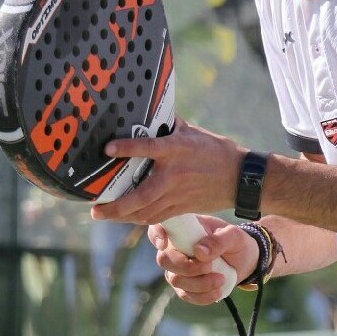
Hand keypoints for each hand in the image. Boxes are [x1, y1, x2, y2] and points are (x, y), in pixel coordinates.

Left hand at [90, 118, 242, 224]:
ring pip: (145, 212)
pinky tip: (128, 218)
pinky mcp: (182, 207)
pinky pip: (156, 217)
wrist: (240, 178)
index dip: (126, 147)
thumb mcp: (193, 133)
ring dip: (123, 216)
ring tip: (105, 214)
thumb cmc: (216, 151)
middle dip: (115, 206)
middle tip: (96, 208)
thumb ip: (170, 127)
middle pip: (140, 196)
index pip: (147, 147)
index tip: (107, 148)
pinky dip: (139, 218)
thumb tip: (151, 117)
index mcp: (176, 150)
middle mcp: (174, 175)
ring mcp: (178, 194)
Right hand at [150, 217, 258, 305]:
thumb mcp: (233, 236)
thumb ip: (218, 240)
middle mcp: (176, 249)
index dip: (156, 235)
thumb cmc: (236, 242)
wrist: (246, 261)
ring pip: (175, 280)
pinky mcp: (186, 286)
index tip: (165, 243)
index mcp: (184, 229)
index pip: (158, 228)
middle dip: (186, 267)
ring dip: (198, 284)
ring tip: (221, 279)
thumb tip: (199, 252)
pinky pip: (185, 295)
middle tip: (209, 267)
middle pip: (163, 259)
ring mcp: (178, 269)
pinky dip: (202, 296)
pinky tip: (218, 291)